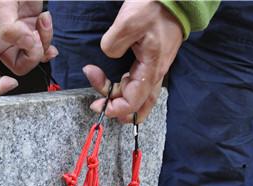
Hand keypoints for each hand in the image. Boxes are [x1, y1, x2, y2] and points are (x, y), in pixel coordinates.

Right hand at [0, 1, 57, 94]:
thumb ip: (9, 28)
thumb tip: (26, 46)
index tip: (11, 84)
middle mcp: (1, 41)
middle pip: (18, 66)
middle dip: (31, 55)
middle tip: (33, 38)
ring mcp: (19, 35)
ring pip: (34, 56)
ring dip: (43, 43)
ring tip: (41, 21)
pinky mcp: (33, 28)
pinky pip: (43, 44)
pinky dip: (48, 35)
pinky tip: (44, 20)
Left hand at [84, 1, 182, 122]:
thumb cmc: (155, 7)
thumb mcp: (128, 23)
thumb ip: (113, 45)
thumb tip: (109, 55)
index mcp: (151, 69)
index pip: (133, 102)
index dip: (114, 108)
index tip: (96, 103)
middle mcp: (155, 72)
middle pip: (138, 105)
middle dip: (117, 109)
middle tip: (98, 103)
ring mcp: (156, 67)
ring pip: (141, 96)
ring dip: (123, 101)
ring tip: (106, 99)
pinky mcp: (153, 60)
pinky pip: (141, 84)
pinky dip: (128, 90)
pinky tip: (118, 85)